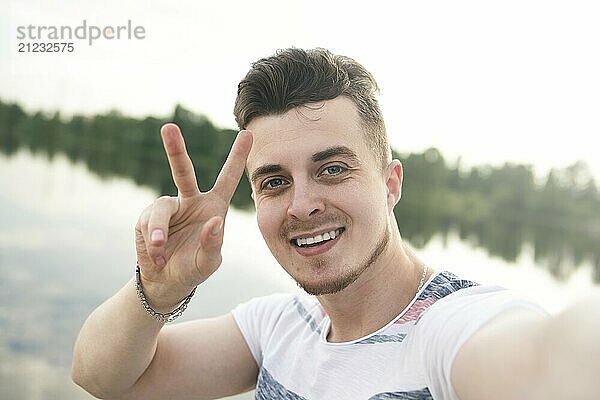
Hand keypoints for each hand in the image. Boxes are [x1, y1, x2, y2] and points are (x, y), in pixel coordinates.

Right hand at [135, 123, 251, 309]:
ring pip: (160, 208)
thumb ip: (214, 244)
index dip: (237, 157)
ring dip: (159, 230)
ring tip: (160, 248)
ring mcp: (167, 208)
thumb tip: (214, 221)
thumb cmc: (194, 267)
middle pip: (182, 172)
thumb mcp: (209, 262)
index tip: (248, 133)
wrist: (166, 281)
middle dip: (175, 150)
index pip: (227, 178)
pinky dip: (152, 243)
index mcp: (213, 206)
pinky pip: (147, 225)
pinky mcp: (147, 219)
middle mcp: (190, 201)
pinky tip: (157, 256)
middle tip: (169, 128)